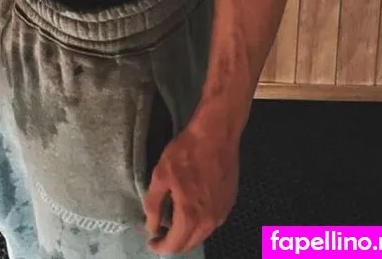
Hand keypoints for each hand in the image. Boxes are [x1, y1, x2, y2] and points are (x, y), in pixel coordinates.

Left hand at [142, 117, 238, 254]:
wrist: (216, 134)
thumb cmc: (186, 152)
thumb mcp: (161, 175)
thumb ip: (153, 204)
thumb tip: (151, 227)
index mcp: (190, 216)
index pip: (175, 245)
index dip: (161, 247)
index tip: (151, 241)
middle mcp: (210, 221)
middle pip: (190, 244)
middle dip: (174, 244)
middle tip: (160, 234)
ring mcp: (222, 212)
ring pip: (202, 235)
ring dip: (187, 235)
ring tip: (174, 223)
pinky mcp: (229, 202)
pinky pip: (212, 222)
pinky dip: (199, 224)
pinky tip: (191, 211)